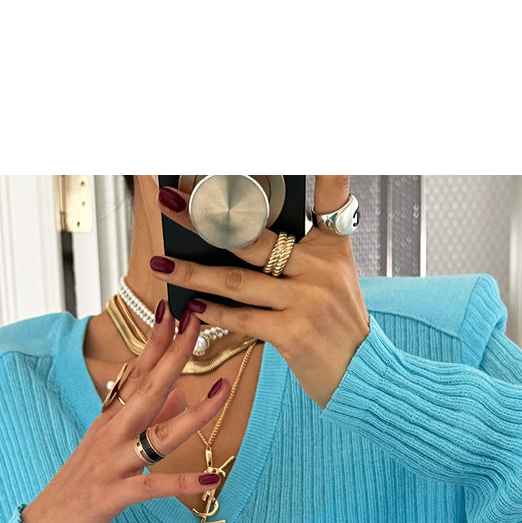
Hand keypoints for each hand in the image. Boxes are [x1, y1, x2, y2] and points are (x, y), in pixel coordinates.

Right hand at [21, 307, 229, 522]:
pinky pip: (153, 486)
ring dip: (194, 414)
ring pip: (156, 434)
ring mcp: (111, 464)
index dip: (156, 342)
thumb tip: (180, 397)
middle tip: (195, 324)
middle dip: (173, 356)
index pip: (136, 372)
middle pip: (146, 389)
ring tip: (224, 392)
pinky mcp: (113, 496)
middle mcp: (110, 435)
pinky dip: (183, 483)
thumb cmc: (81, 485)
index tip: (175, 310)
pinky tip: (212, 478)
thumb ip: (146, 420)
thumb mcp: (111, 446)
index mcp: (110, 420)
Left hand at [153, 176, 370, 409]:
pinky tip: (191, 306)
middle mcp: (320, 268)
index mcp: (332, 248)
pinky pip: (242, 318)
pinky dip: (213, 313)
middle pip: (253, 234)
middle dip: (205, 218)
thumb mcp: (331, 280)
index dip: (327, 169)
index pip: (332, 197)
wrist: (361, 375)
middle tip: (170, 202)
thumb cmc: (336, 324)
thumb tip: (236, 239)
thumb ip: (295, 256)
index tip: (319, 147)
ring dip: (193, 271)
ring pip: (236, 279)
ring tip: (160, 264)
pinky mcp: (293, 333)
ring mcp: (306, 300)